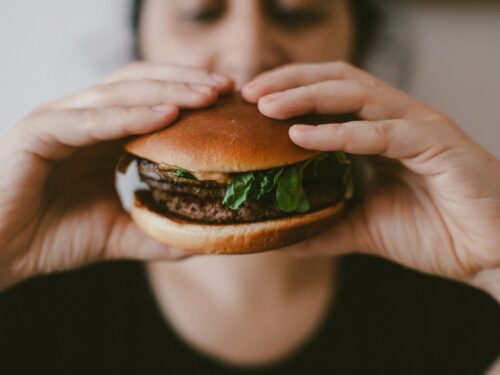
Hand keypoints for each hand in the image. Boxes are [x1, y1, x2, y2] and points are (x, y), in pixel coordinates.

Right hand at [0, 62, 233, 289]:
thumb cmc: (51, 237)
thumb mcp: (118, 234)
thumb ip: (157, 232)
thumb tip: (202, 239)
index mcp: (101, 134)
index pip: (151, 100)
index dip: (190, 96)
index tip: (229, 103)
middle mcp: (83, 118)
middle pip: (141, 84)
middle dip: (186, 83)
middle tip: (227, 90)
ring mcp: (59, 120)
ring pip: (120, 93)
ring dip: (167, 91)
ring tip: (207, 96)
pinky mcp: (38, 132)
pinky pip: (90, 120)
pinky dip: (130, 115)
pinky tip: (166, 116)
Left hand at [243, 62, 499, 298]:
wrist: (490, 253)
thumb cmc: (435, 232)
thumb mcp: (364, 228)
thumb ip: (325, 226)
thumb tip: (282, 236)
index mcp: (380, 131)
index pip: (328, 95)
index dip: (289, 91)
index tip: (249, 103)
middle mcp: (396, 119)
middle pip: (337, 79)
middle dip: (290, 81)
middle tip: (248, 92)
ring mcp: (417, 126)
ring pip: (356, 94)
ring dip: (307, 96)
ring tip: (266, 105)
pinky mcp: (436, 144)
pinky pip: (382, 132)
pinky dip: (340, 132)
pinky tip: (302, 136)